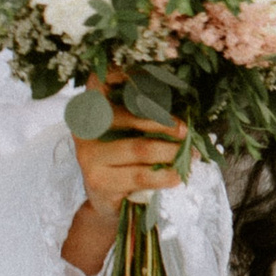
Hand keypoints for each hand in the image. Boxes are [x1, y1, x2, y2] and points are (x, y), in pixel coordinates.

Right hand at [61, 78, 185, 275]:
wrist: (109, 202)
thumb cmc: (127, 159)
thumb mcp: (133, 132)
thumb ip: (148, 115)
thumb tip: (186, 105)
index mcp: (91, 107)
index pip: (101, 80)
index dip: (124, 73)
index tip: (155, 75)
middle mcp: (84, 127)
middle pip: (128, 114)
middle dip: (164, 122)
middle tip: (187, 131)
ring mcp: (87, 154)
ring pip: (140, 148)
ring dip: (172, 152)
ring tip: (191, 156)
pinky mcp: (97, 179)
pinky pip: (140, 174)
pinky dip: (165, 175)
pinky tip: (178, 176)